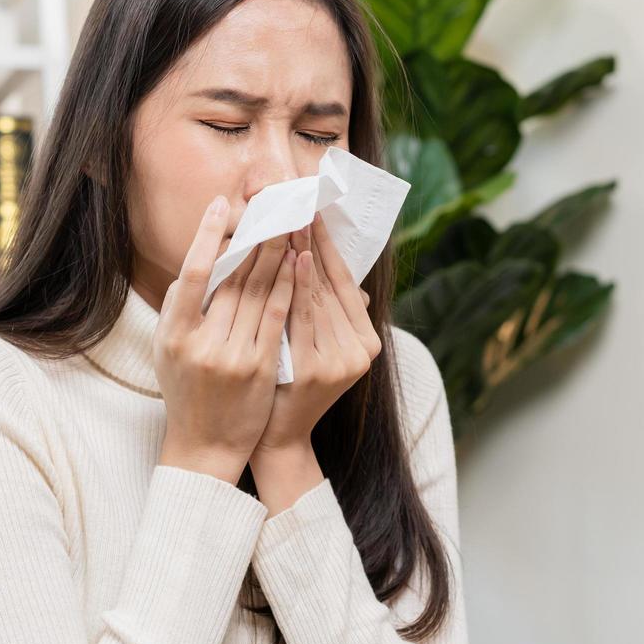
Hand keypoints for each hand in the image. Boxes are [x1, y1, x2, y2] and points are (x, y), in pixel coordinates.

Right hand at [155, 195, 297, 484]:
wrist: (205, 447)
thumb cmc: (185, 391)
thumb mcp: (168, 348)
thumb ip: (179, 306)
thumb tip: (201, 259)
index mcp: (173, 334)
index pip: (192, 274)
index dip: (207, 236)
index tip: (220, 204)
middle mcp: (202, 344)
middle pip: (232, 278)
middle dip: (254, 237)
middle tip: (271, 204)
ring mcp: (233, 357)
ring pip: (259, 292)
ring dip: (277, 253)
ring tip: (289, 222)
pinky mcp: (261, 368)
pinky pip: (279, 317)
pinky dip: (289, 286)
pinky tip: (298, 261)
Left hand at [253, 213, 380, 457]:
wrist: (276, 438)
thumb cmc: (290, 386)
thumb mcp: (316, 346)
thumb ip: (328, 311)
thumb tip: (338, 269)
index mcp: (367, 343)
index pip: (345, 283)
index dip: (330, 247)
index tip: (315, 213)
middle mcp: (361, 352)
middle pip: (333, 285)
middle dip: (315, 244)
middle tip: (300, 206)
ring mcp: (341, 362)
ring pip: (321, 297)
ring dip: (306, 256)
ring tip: (293, 222)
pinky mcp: (318, 370)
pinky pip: (304, 317)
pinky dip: (298, 285)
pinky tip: (292, 259)